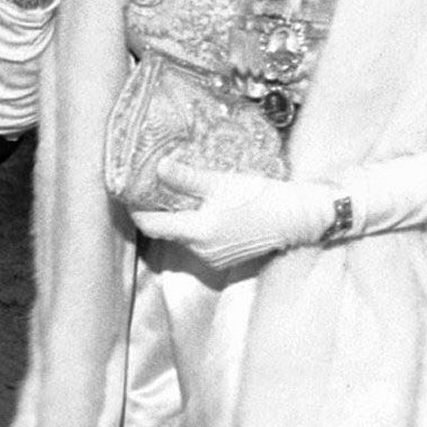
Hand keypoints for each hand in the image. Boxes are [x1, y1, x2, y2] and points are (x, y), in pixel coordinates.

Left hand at [132, 157, 334, 269]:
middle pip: (169, 232)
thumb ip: (187, 178)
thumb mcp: (221, 182)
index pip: (153, 226)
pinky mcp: (226, 259)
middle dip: (162, 212)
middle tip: (157, 189)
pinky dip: (199, 229)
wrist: (296, 217)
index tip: (130, 196)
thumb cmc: (260, 196)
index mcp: (197, 232)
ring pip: (185, 238)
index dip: (138, 212)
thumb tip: (159, 167)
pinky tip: (209, 211)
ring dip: (182, 220)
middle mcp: (201, 251)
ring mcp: (213, 259)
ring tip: (185, 197)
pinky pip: (201, 244)